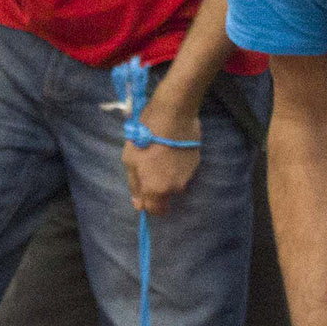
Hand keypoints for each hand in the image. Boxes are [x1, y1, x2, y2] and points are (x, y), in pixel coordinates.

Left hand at [122, 94, 201, 215]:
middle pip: (165, 197)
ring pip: (175, 184)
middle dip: (157, 190)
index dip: (147, 203)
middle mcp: (175, 188)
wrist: (173, 115)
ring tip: (161, 156)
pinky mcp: (196, 163)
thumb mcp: (130, 160)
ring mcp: (188, 176)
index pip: (154, 210)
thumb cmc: (145, 137)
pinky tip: (171, 150)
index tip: (142, 191)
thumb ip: (134, 184)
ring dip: (167, 176)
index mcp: (156, 189)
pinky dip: (176, 166)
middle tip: (150, 170)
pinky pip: (182, 172)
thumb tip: (138, 204)